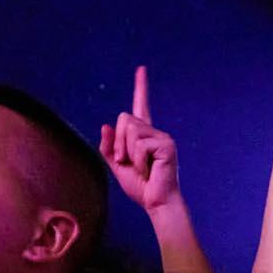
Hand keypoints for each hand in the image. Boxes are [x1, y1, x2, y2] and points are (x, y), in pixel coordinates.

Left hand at [97, 66, 182, 213]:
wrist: (157, 203)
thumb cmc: (141, 187)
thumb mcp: (116, 166)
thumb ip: (109, 147)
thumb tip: (105, 125)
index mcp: (143, 135)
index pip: (140, 106)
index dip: (140, 87)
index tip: (141, 69)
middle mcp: (154, 131)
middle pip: (124, 118)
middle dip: (118, 142)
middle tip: (126, 162)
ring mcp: (162, 137)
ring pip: (130, 130)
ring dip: (127, 152)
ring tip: (141, 168)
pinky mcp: (166, 144)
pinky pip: (139, 145)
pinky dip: (138, 161)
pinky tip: (149, 170)